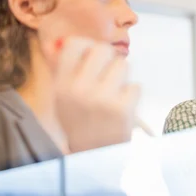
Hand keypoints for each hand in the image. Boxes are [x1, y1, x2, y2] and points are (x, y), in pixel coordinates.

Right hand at [52, 37, 151, 152]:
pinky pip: (135, 86)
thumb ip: (63, 68)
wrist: (95, 154)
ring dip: (122, 77)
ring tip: (114, 92)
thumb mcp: (62, 97)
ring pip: (123, 65)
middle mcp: (80, 89)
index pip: (75, 44)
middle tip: (107, 73)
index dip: (87, 47)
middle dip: (109, 59)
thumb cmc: (80, 121)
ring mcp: (103, 99)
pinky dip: (132, 95)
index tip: (90, 57)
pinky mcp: (123, 109)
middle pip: (104, 49)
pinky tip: (122, 106)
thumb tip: (60, 41)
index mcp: (62, 84)